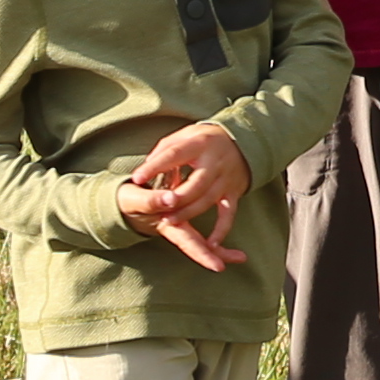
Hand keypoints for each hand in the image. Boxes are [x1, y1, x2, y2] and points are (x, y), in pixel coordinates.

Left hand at [118, 118, 255, 270]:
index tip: (137, 177)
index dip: (155, 166)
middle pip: (196, 183)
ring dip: (188, 213)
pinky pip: (228, 215)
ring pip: (207, 200)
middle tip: (160, 207)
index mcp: (199, 144)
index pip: (174, 154)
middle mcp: (215, 162)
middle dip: (178, 197)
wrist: (243, 139)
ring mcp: (225, 179)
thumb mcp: (184, 135)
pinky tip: (210, 244)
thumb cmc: (203, 140)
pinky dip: (221, 230)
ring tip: (168, 222)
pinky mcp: (233, 193)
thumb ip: (165, 150)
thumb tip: (146, 167)